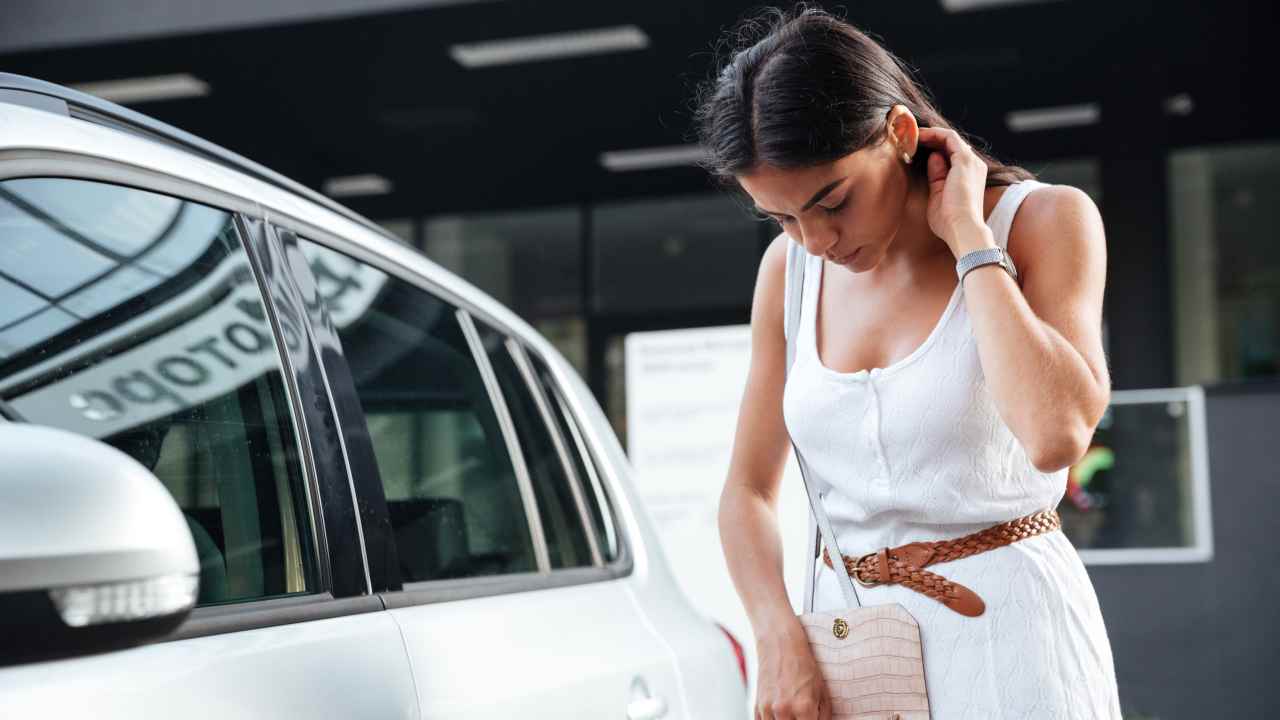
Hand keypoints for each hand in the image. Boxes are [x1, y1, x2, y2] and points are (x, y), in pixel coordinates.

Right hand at [753, 619, 831, 719]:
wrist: (780, 644)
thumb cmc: (804, 665)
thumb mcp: (822, 691)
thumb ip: (823, 717)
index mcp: (804, 708)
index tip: (813, 719)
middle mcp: (784, 711)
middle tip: (803, 716)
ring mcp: (767, 709)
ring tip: (792, 715)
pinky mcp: (757, 706)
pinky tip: (780, 716)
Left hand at [917, 126, 990, 256]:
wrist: (962, 229)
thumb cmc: (949, 221)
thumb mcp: (938, 195)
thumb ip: (936, 176)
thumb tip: (932, 158)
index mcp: (968, 176)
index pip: (951, 155)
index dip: (932, 149)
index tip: (913, 148)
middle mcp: (973, 166)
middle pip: (950, 144)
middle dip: (930, 139)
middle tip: (909, 138)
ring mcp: (970, 162)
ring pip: (949, 137)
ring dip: (929, 134)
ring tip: (910, 134)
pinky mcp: (964, 160)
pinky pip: (948, 137)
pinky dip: (933, 134)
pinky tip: (917, 136)